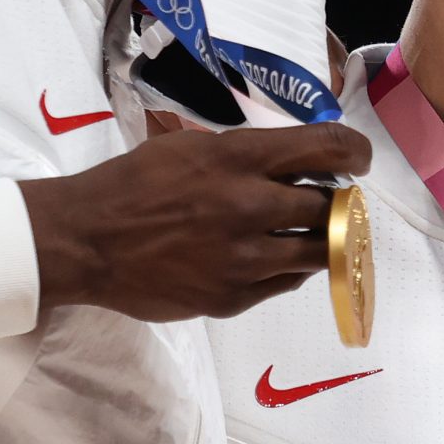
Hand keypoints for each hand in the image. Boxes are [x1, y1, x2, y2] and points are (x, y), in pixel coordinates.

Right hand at [19, 121, 370, 321]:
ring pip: (319, 251)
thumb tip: (296, 160)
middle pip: (330, 206)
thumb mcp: (190, 147)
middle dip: (335, 204)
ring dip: (320, 241)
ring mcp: (244, 258)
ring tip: (305, 234)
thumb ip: (245, 153)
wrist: (87, 241)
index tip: (356, 160)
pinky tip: (269, 258)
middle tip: (326, 203)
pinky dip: (287, 269)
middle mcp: (249, 205)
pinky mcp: (234, 297)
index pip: (327, 146)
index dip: (355, 152)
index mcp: (238, 157)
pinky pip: (287, 283)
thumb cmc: (134, 184)